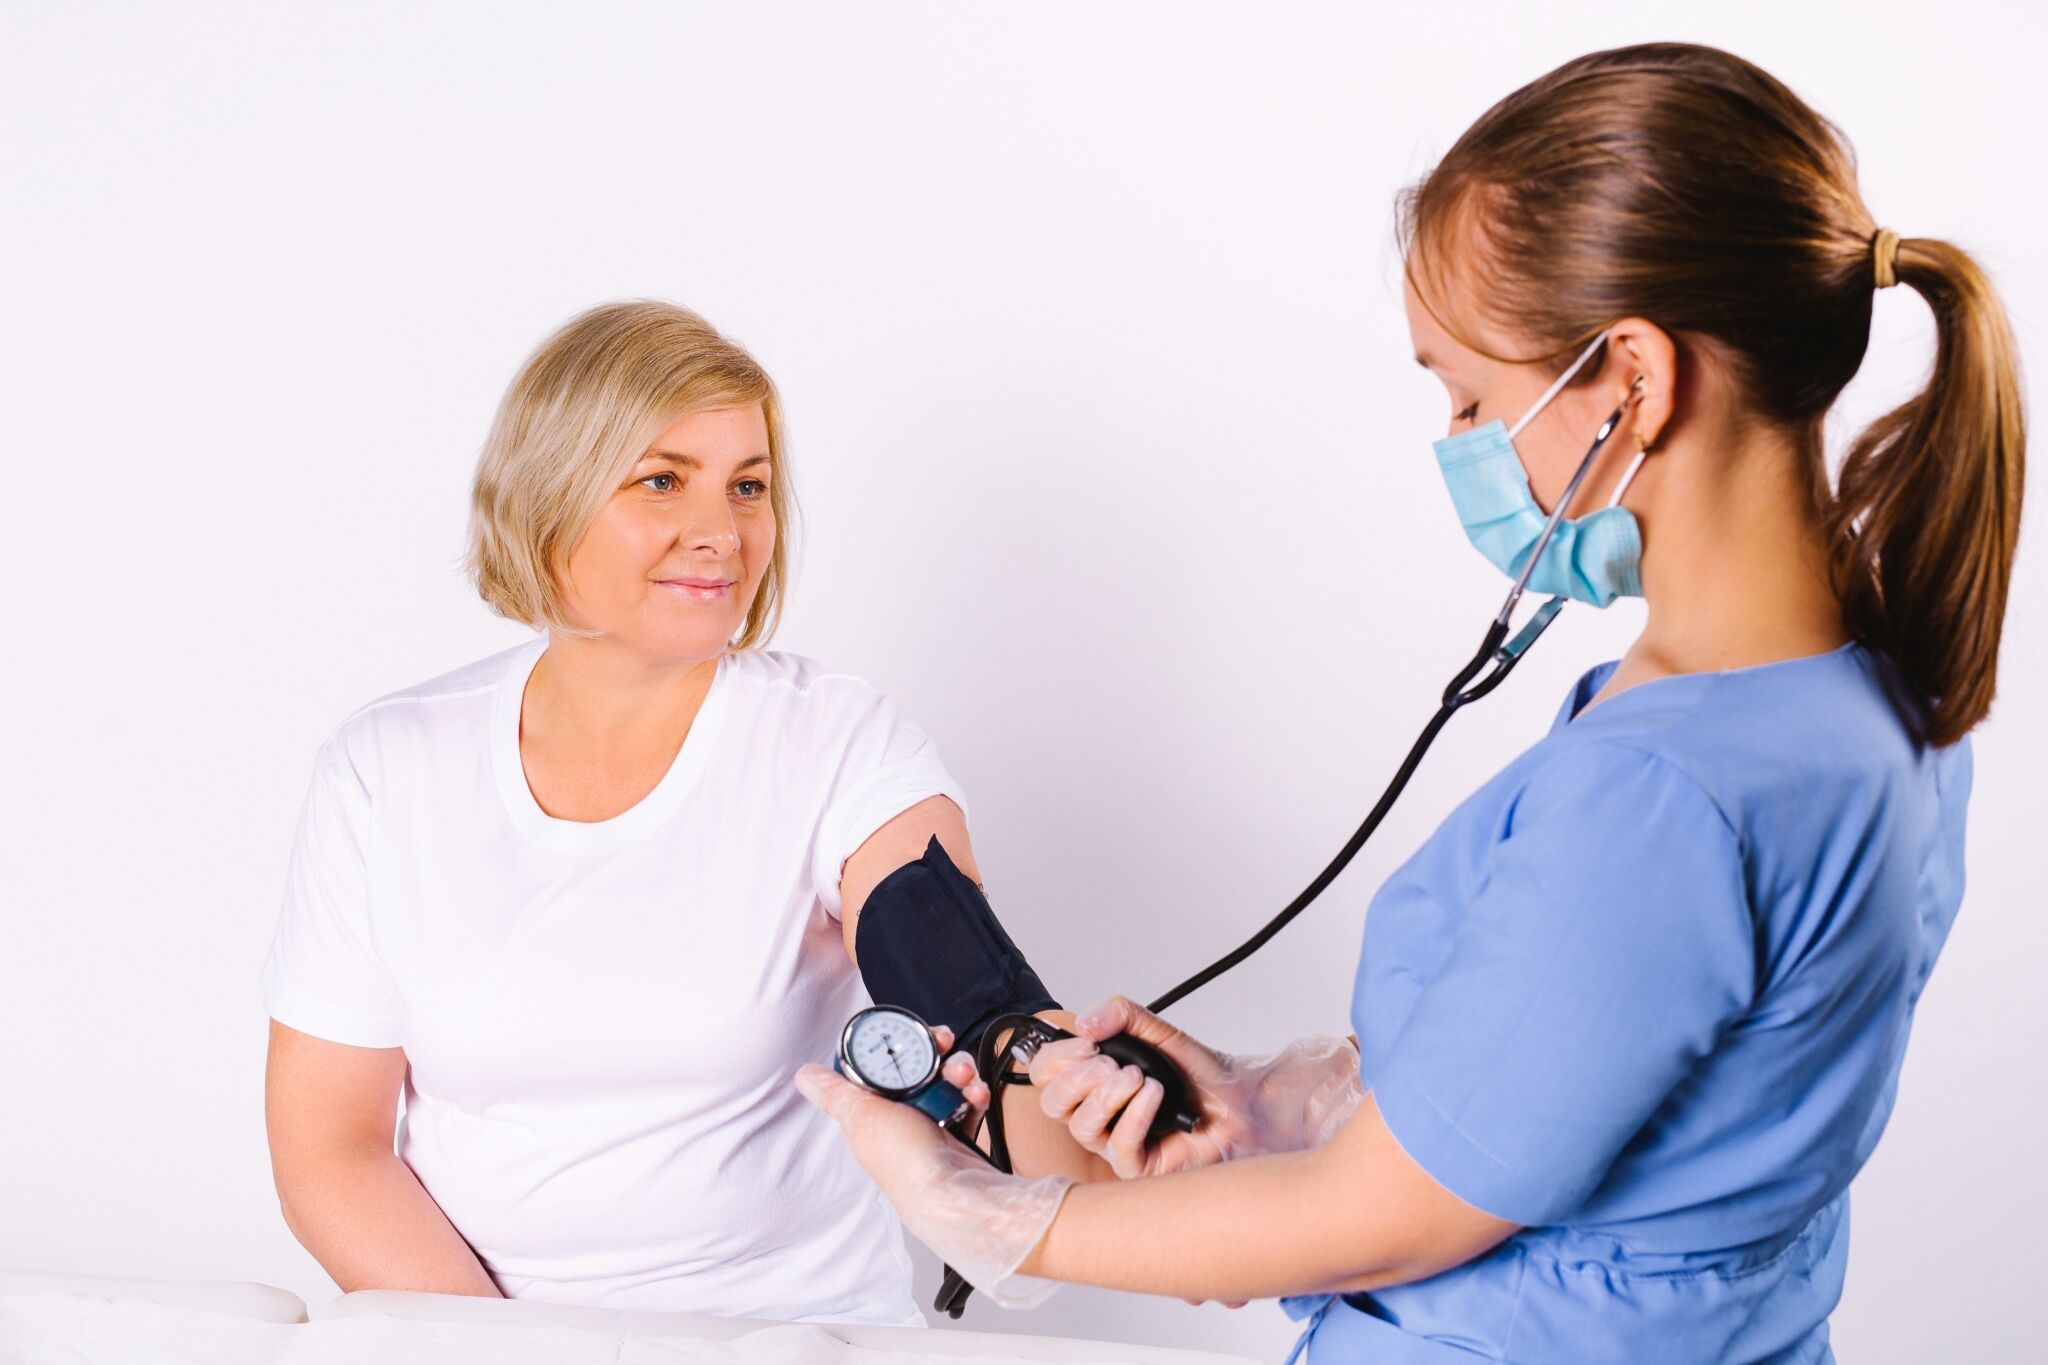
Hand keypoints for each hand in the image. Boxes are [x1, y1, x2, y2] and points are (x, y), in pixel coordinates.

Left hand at [795, 1026, 1073, 1308]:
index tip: (909, 1035)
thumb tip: (804, 1075)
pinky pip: (967, 1100)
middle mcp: (899, 1118)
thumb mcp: (862, 1116)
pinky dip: (974, 1093)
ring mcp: (930, 1125)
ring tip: (964, 1075)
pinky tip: (976, 1094)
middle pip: (917, 1068)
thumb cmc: (906, 1162)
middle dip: (935, 1052)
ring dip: (959, 1070)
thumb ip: (834, 1092)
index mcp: (871, 1112)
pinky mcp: (956, 1132)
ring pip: (945, 1080)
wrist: (955, 1193)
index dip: (894, 1046)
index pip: (879, 1066)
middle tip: (943, 1044)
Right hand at [1028, 996, 1361, 1180]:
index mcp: (1097, 1081)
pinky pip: (1120, 1147)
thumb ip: (1123, 1016)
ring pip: (1081, 1128)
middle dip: (1077, 1077)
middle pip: (1053, 1104)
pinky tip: (1156, 1095)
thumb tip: (1085, 1022)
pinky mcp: (1140, 1169)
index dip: (1058, 1056)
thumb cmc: (1207, 1078)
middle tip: (1109, 1061)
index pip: (1047, 1073)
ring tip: (1140, 1076)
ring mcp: (1117, 1143)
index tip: (1087, 1042)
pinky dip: (1134, 1114)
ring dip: (1107, 1094)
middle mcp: (1101, 1114)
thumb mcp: (1163, 1034)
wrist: (1247, 1105)